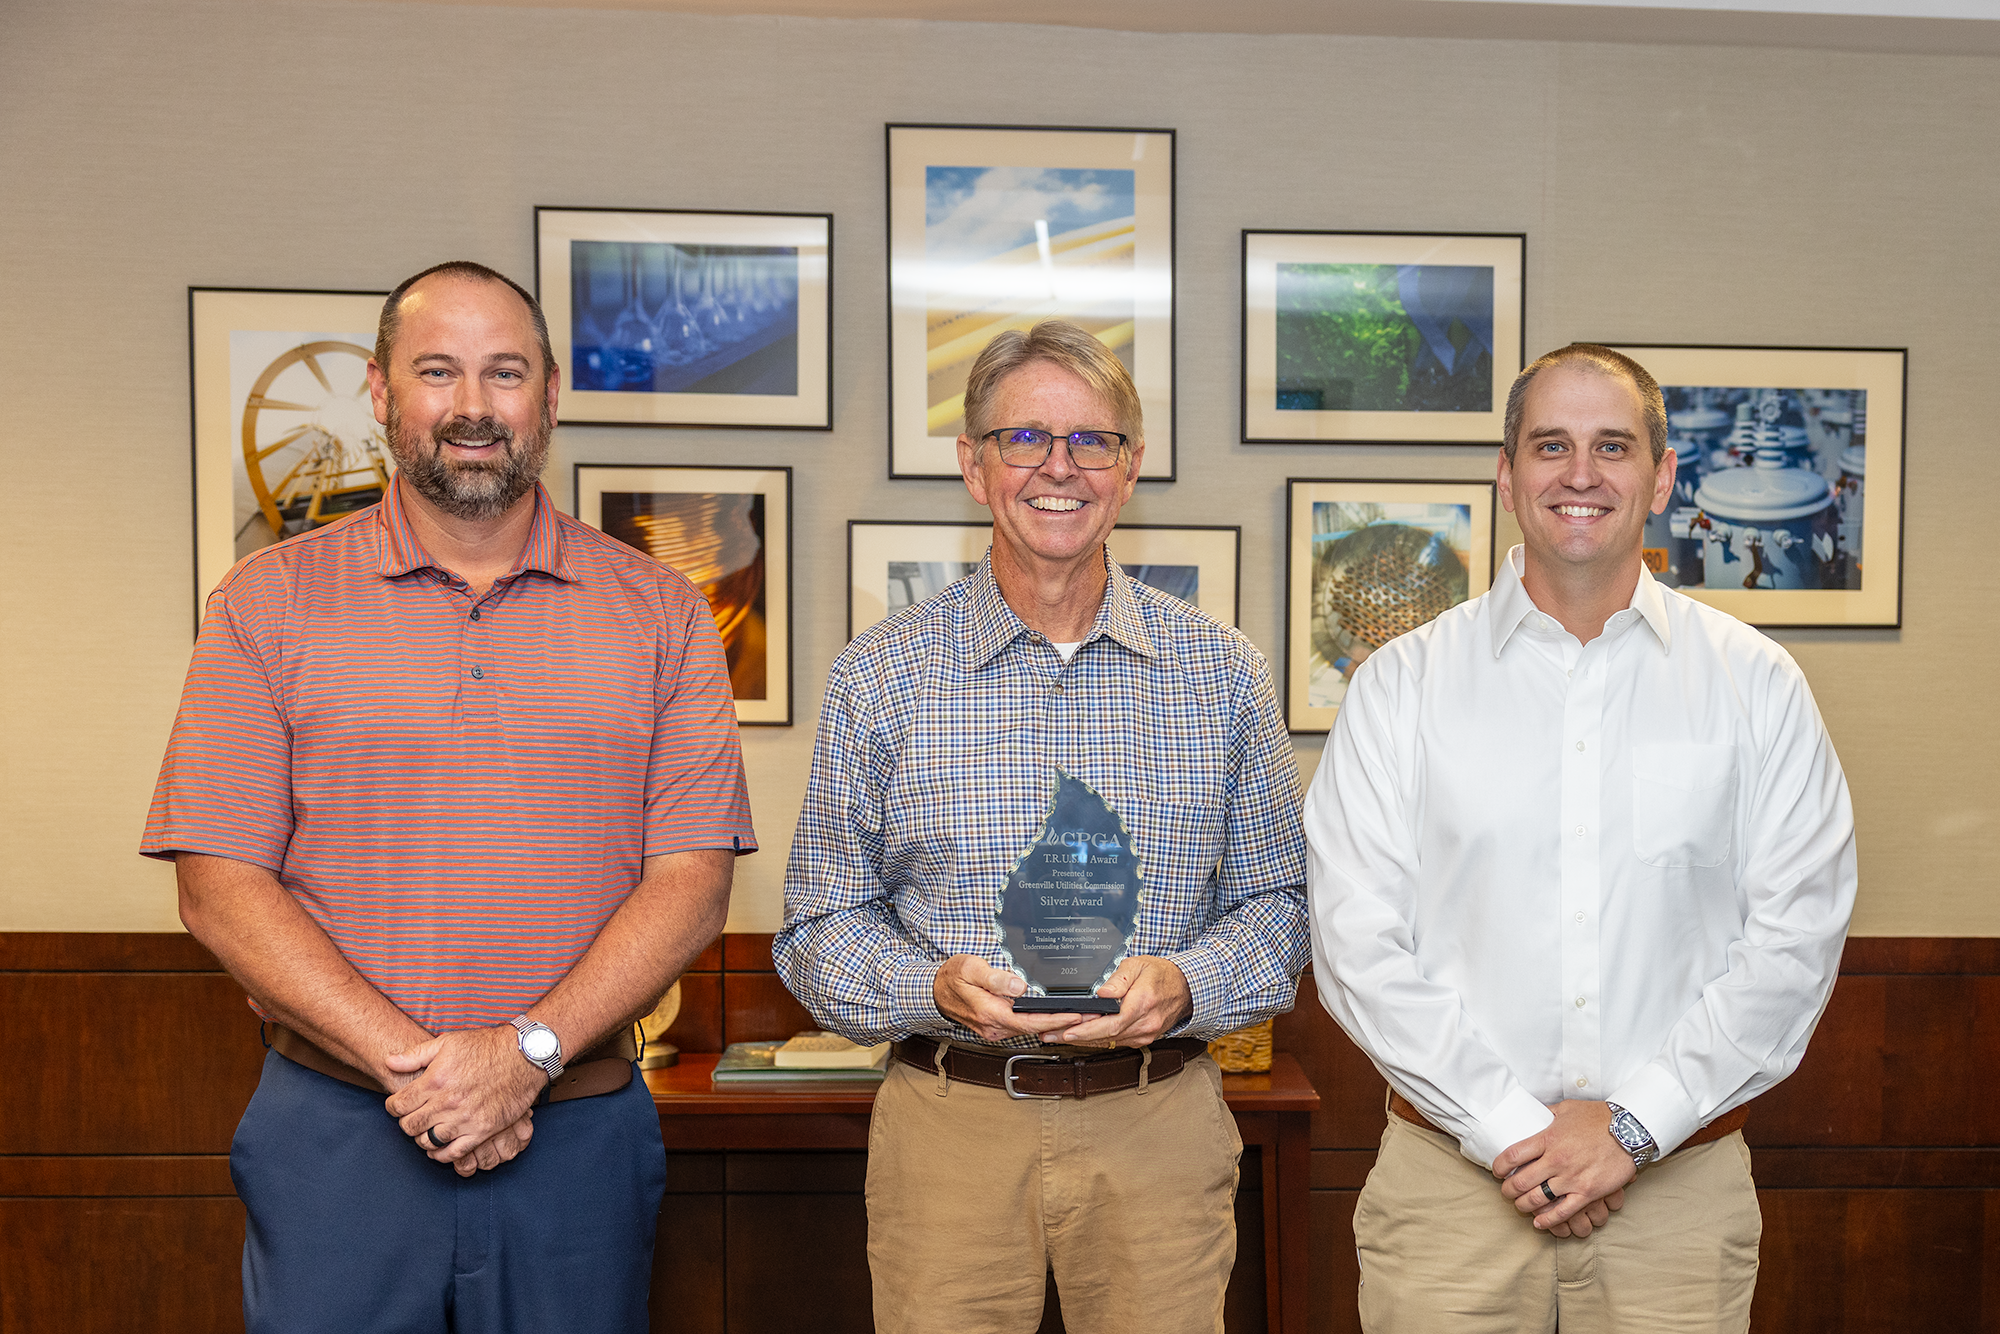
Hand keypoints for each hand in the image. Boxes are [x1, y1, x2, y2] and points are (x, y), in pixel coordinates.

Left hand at [383, 1024, 546, 1167]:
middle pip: (410, 1126)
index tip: (397, 1105)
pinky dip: (441, 1154)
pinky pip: (453, 1153)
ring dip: (421, 1138)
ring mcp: (465, 1119)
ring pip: (427, 1141)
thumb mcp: (448, 1042)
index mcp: (435, 1080)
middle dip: (406, 1122)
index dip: (393, 1106)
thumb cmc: (486, 1046)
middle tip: (412, 1117)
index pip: (398, 1105)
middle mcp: (447, 1102)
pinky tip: (439, 1147)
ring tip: (426, 1130)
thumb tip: (389, 1062)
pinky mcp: (482, 1130)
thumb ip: (415, 1055)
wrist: (523, 1056)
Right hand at [933, 956, 1087, 1042]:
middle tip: (1090, 1017)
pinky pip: (1022, 1027)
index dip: (1055, 1020)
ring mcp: (995, 1029)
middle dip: (1062, 1024)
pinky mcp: (996, 1026)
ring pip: (1029, 1030)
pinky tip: (1055, 1016)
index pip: (1029, 1021)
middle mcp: (994, 1026)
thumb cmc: (951, 977)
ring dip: (1054, 1024)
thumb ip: (994, 978)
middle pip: (1034, 1029)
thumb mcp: (970, 968)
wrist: (934, 991)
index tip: (1076, 1015)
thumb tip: (1018, 986)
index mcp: (990, 1013)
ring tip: (1079, 1015)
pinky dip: (1040, 1023)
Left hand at [1043, 956, 1190, 1048]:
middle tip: (1050, 1035)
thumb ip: (1118, 979)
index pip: (1111, 1022)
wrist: (1185, 988)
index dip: (1087, 1029)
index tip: (1067, 1030)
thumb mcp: (1138, 965)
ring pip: (1109, 1042)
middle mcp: (1145, 1023)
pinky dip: (1097, 1040)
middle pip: (1106, 1036)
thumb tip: (1101, 993)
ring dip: (1083, 1040)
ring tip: (1057, 1036)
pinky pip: (1116, 1042)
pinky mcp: (1143, 1038)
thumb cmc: (1160, 974)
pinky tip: (1080, 1037)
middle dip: (1075, 1037)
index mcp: (1142, 1003)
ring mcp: (1145, 1034)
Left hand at [1491, 1100, 1636, 1232]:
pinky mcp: (1588, 1192)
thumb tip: (1532, 1115)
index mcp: (1547, 1138)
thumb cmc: (1598, 1117)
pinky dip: (1547, 1220)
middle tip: (1506, 1191)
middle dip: (1507, 1190)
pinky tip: (1538, 1222)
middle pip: (1520, 1181)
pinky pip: (1562, 1212)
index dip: (1499, 1167)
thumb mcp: (1566, 1109)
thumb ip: (1546, 1115)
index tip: (1497, 1171)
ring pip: (1537, 1199)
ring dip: (1523, 1205)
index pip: (1512, 1156)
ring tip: (1520, 1205)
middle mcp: (1556, 1159)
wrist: (1630, 1130)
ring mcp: (1571, 1178)